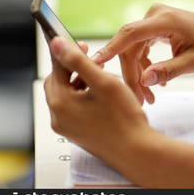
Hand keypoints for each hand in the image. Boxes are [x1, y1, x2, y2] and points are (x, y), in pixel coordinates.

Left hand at [44, 37, 151, 165]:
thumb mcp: (103, 82)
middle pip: (59, 82)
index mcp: (60, 103)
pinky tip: (102, 96)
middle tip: (94, 61)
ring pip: (67, 95)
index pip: (57, 68)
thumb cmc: (124, 119)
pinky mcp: (77, 133)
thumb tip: (57, 44)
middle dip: (75, 69)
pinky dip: (84, 97)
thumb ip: (78, 61)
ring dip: (81, 82)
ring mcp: (67, 128)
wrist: (136, 150)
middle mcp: (58, 117)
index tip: (83, 44)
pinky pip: (74, 109)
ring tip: (102, 78)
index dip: (70, 52)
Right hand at [93, 4, 193, 102]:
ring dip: (138, 73)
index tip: (94, 63)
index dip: (111, 49)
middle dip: (132, 75)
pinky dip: (145, 64)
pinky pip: (141, 46)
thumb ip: (168, 71)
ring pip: (134, 49)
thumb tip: (144, 81)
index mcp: (165, 20)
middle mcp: (156, 15)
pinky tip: (155, 80)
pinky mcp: (154, 26)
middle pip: (130, 47)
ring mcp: (154, 19)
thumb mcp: (193, 63)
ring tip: (149, 97)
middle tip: (140, 100)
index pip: (130, 34)